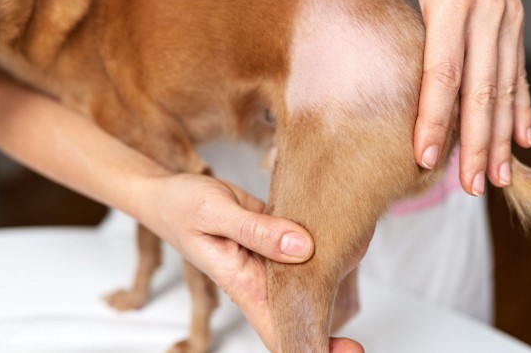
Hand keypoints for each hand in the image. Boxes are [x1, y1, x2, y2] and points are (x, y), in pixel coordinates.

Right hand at [146, 172, 363, 352]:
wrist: (167, 192)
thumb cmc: (180, 207)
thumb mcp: (214, 212)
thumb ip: (256, 230)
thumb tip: (303, 247)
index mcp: (243, 284)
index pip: (281, 333)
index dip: (316, 348)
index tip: (350, 348)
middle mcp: (260, 278)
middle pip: (302, 311)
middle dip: (333, 318)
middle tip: (363, 326)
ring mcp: (268, 258)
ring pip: (306, 277)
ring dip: (332, 275)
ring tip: (359, 256)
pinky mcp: (273, 236)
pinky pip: (301, 245)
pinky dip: (321, 243)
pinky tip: (342, 232)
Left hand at [288, 0, 530, 195]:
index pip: (443, 67)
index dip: (435, 114)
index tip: (423, 154)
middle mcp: (485, 14)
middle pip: (480, 89)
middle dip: (474, 142)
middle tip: (466, 185)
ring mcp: (505, 23)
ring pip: (504, 90)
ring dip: (498, 137)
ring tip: (491, 179)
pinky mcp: (514, 26)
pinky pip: (518, 75)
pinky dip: (518, 111)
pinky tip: (517, 143)